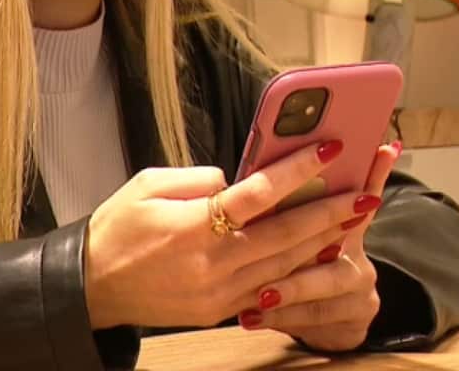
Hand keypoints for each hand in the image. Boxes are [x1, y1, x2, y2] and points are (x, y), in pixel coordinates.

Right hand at [83, 140, 370, 329]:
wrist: (92, 286)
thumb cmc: (117, 228)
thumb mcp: (147, 184)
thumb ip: (198, 178)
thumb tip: (238, 180)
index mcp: (191, 225)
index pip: (258, 193)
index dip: (299, 170)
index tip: (330, 148)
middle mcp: (211, 262)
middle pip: (285, 234)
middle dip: (331, 211)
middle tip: (366, 191)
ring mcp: (218, 291)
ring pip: (286, 265)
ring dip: (325, 243)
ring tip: (356, 221)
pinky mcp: (219, 309)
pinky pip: (270, 290)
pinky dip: (300, 271)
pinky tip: (323, 255)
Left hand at [239, 141, 402, 351]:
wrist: (330, 326)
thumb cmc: (304, 268)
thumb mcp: (304, 236)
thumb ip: (297, 200)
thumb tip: (295, 155)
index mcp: (349, 229)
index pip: (362, 193)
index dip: (375, 171)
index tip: (382, 148)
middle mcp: (360, 260)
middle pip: (338, 243)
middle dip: (307, 239)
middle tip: (276, 238)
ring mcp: (361, 295)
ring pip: (325, 288)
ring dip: (289, 290)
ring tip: (260, 295)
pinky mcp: (353, 325)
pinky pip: (313, 320)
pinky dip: (279, 319)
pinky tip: (251, 317)